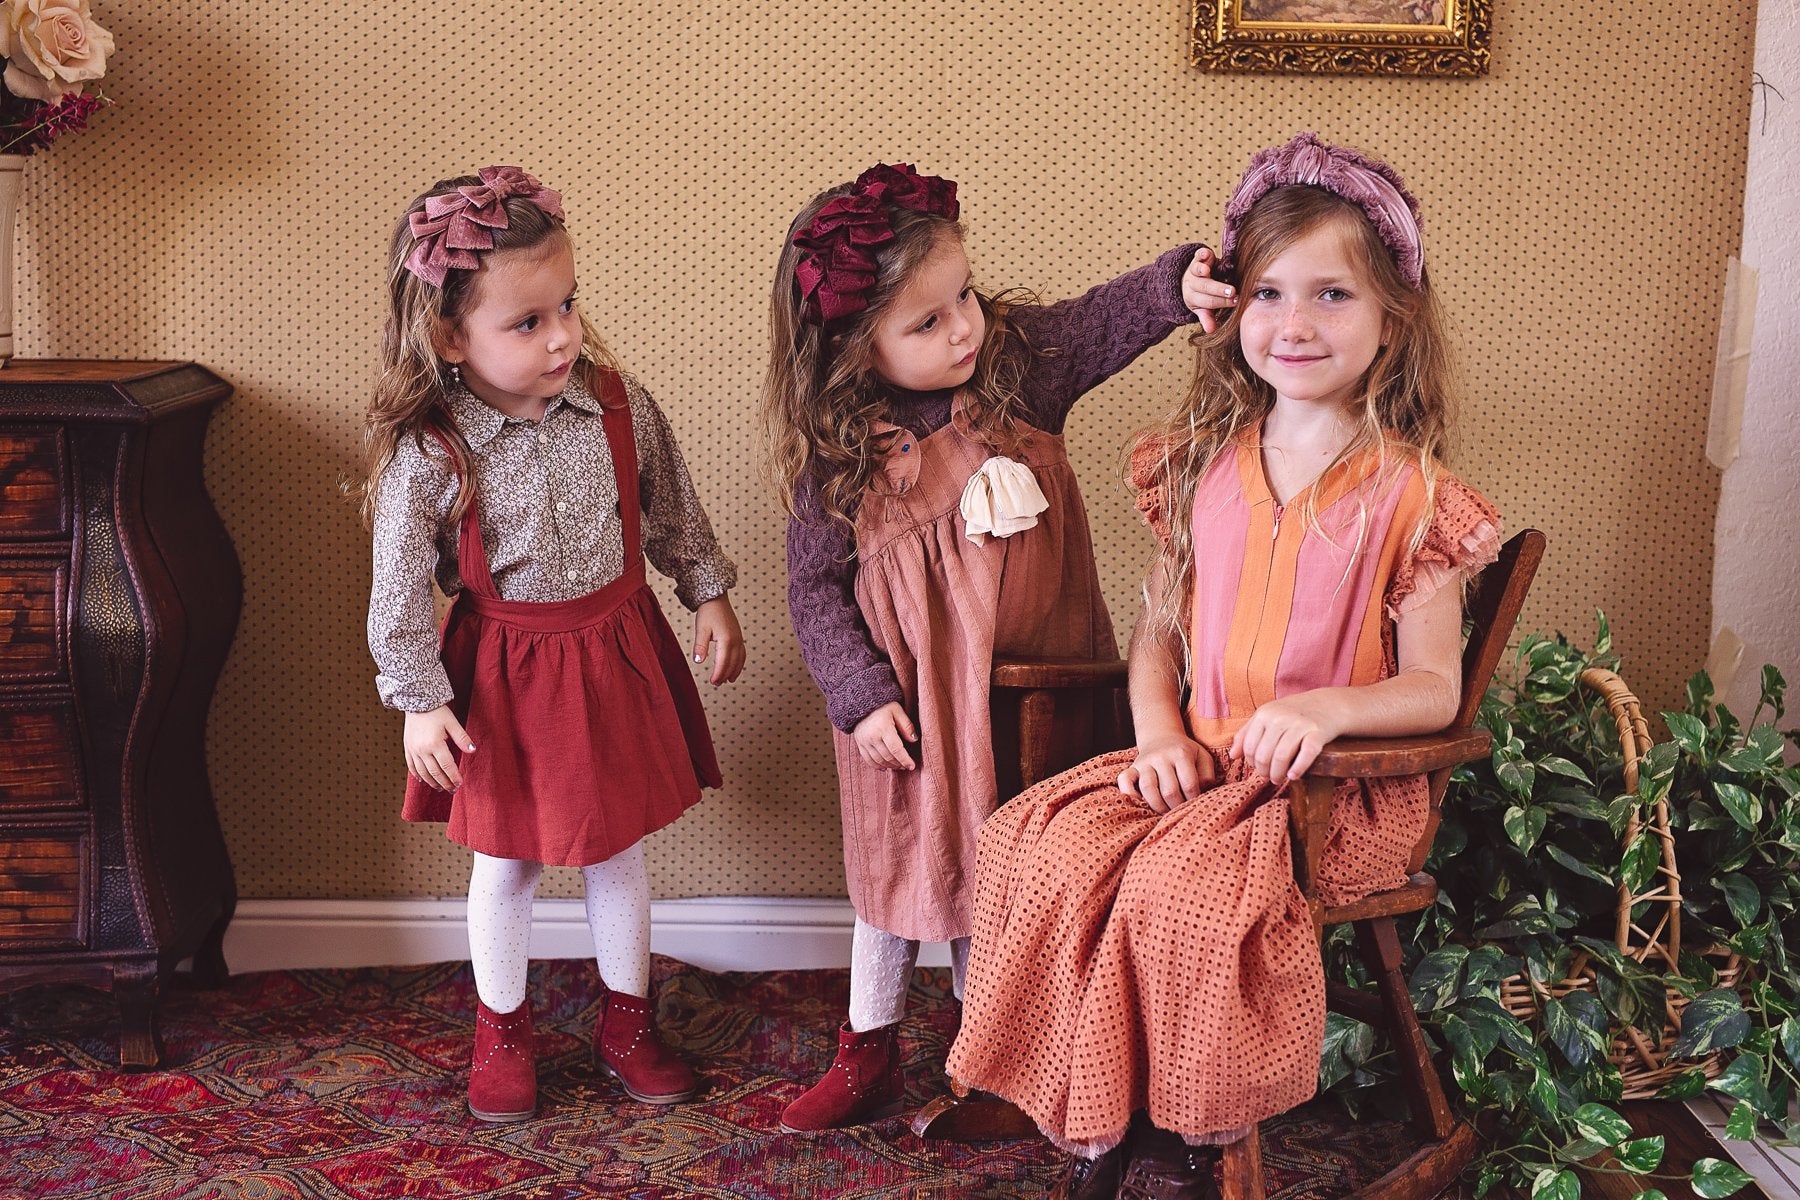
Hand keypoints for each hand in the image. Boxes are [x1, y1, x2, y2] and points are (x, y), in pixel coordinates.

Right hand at [404, 705, 473, 791]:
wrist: (416, 702)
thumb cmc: (437, 712)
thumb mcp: (452, 723)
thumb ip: (462, 738)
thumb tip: (473, 750)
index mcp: (435, 744)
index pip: (447, 766)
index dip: (454, 777)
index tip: (460, 784)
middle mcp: (422, 750)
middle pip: (434, 773)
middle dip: (445, 783)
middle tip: (453, 790)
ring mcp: (413, 750)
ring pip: (423, 773)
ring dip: (432, 783)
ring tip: (441, 788)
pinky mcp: (407, 748)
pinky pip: (411, 766)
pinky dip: (417, 775)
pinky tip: (423, 781)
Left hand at [692, 595, 745, 685]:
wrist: (716, 599)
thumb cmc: (708, 612)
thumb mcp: (701, 629)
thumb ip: (700, 646)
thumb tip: (698, 661)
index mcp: (726, 640)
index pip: (723, 662)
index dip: (718, 674)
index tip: (713, 682)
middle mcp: (736, 640)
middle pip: (732, 663)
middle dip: (725, 675)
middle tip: (717, 683)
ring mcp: (739, 638)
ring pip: (740, 660)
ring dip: (734, 671)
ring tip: (727, 680)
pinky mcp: (739, 636)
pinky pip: (742, 653)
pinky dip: (739, 663)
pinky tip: (735, 667)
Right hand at [853, 702, 917, 770]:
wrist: (862, 703)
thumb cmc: (883, 706)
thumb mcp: (897, 710)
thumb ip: (906, 725)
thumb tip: (914, 740)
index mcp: (883, 728)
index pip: (896, 749)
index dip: (905, 759)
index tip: (912, 766)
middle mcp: (872, 737)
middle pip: (888, 757)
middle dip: (899, 764)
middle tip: (906, 766)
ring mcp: (864, 742)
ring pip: (878, 761)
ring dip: (890, 766)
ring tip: (898, 766)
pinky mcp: (859, 744)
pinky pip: (868, 760)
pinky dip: (877, 766)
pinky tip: (885, 767)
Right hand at [1118, 731, 1216, 812]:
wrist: (1161, 736)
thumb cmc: (1185, 752)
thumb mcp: (1202, 757)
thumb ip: (1207, 774)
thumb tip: (1202, 791)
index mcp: (1181, 754)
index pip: (1189, 784)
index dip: (1194, 799)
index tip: (1195, 805)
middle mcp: (1161, 757)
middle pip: (1169, 791)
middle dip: (1177, 806)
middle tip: (1181, 811)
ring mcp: (1144, 762)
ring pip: (1148, 789)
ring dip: (1158, 806)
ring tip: (1165, 811)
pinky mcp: (1132, 768)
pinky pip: (1124, 780)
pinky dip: (1129, 794)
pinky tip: (1140, 803)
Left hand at [1181, 245, 1235, 333]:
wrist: (1190, 278)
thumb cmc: (1202, 295)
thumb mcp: (1202, 307)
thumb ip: (1207, 317)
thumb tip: (1211, 331)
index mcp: (1193, 299)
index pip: (1208, 302)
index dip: (1222, 302)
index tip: (1236, 302)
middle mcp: (1192, 284)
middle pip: (1204, 287)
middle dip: (1218, 290)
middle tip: (1231, 292)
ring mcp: (1194, 270)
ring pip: (1197, 271)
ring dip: (1202, 271)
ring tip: (1208, 271)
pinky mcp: (1197, 258)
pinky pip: (1197, 255)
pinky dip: (1202, 254)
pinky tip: (1207, 254)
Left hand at [1229, 692, 1344, 784]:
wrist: (1328, 704)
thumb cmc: (1293, 714)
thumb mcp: (1267, 717)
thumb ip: (1247, 734)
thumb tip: (1232, 756)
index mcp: (1264, 713)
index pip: (1249, 747)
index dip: (1251, 763)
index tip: (1259, 768)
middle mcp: (1280, 718)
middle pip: (1263, 755)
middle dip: (1264, 772)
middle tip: (1270, 777)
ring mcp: (1300, 725)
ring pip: (1281, 757)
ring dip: (1278, 774)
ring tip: (1280, 779)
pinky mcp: (1318, 732)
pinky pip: (1306, 754)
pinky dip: (1298, 768)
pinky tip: (1293, 776)